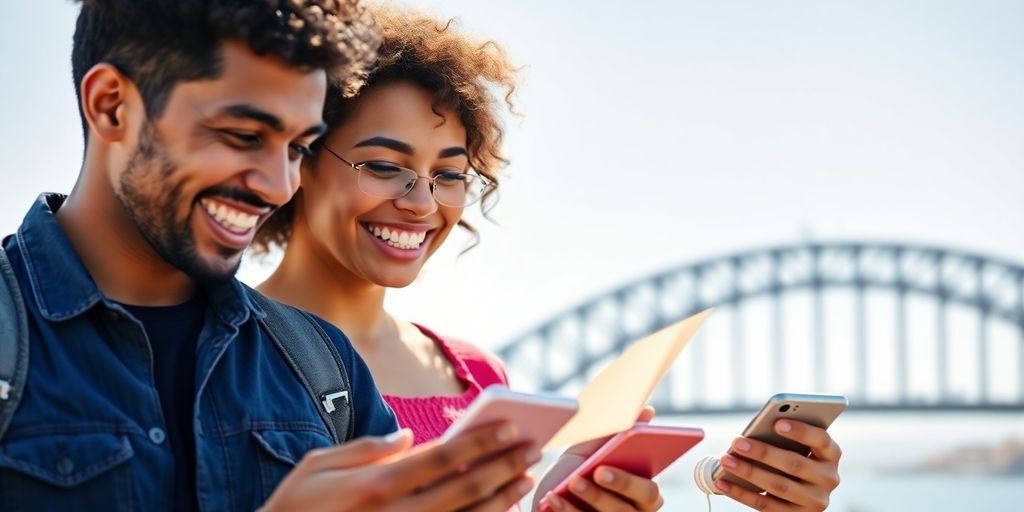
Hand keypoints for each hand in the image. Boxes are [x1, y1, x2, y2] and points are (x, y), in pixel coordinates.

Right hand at [259, 423, 539, 511]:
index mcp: (374, 485)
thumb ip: (364, 447)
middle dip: (502, 466)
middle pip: (463, 489)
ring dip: (500, 499)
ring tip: (525, 480)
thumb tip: (405, 436)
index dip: (480, 441)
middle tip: (533, 447)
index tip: (510, 426)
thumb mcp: (317, 465)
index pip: (441, 458)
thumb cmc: (294, 508)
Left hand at [532, 406, 663, 510]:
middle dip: (607, 492)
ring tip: (569, 483)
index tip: (602, 467)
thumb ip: (615, 435)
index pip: (649, 492)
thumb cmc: (574, 472)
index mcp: (641, 494)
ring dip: (586, 500)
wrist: (546, 499)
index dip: (629, 482)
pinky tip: (551, 499)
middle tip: (591, 473)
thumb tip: (648, 411)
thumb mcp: (591, 453)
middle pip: (628, 510)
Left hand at [715, 420, 841, 511]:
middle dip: (763, 452)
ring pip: (779, 486)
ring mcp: (815, 501)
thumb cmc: (790, 457)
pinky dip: (741, 493)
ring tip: (726, 460)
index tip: (777, 423)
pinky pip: (766, 505)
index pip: (821, 440)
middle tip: (737, 442)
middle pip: (795, 464)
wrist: (797, 495)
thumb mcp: (795, 446)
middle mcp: (829, 478)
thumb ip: (783, 436)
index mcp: (831, 454)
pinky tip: (722, 482)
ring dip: (749, 472)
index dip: (801, 431)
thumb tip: (754, 432)